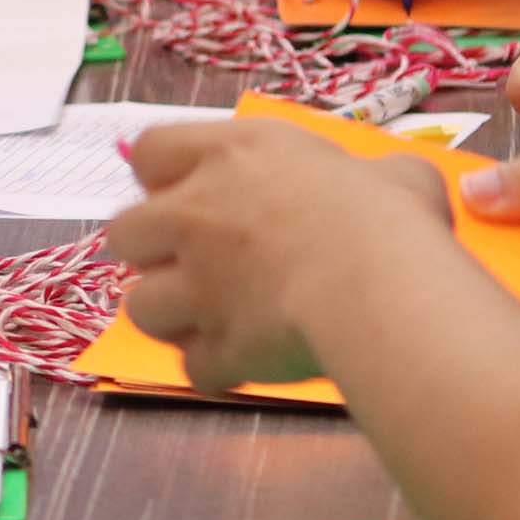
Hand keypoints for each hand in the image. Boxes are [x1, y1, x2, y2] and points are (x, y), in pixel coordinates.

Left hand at [109, 117, 458, 392]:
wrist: (381, 287)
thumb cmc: (392, 217)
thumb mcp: (396, 173)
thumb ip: (369, 176)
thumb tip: (389, 185)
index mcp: (233, 156)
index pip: (150, 150)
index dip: (163, 176)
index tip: (192, 193)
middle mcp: (196, 215)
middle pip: (123, 233)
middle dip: (149, 253)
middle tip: (193, 264)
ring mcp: (196, 285)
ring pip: (140, 307)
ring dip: (171, 318)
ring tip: (211, 321)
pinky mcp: (214, 345)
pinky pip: (192, 366)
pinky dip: (213, 369)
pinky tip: (242, 364)